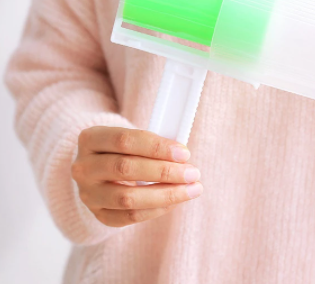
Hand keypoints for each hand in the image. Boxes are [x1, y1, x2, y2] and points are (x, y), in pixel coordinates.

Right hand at [72, 127, 202, 226]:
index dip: (157, 147)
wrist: (98, 168)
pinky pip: (129, 216)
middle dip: (165, 171)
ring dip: (165, 194)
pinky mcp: (97, 213)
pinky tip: (175, 201)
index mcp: (90, 138)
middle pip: (126, 168)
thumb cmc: (123, 148)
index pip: (125, 140)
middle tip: (192, 173)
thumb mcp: (130, 137)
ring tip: (191, 189)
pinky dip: (156, 209)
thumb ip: (151, 142)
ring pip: (127, 198)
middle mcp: (83, 167)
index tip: (184, 153)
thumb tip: (182, 155)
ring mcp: (87, 193)